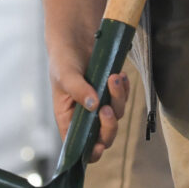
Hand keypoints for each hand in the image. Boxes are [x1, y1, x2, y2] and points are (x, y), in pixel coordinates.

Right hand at [47, 30, 128, 163]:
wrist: (76, 36)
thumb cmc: (63, 57)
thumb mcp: (65, 74)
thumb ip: (78, 90)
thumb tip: (94, 106)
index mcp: (68, 118)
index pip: (79, 146)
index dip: (90, 151)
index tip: (98, 145)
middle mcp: (85, 115)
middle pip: (103, 136)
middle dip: (108, 125)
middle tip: (107, 108)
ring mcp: (100, 104)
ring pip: (116, 115)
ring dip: (118, 99)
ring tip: (114, 78)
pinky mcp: (111, 92)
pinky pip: (123, 99)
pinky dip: (124, 90)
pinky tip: (120, 76)